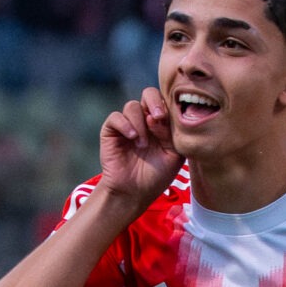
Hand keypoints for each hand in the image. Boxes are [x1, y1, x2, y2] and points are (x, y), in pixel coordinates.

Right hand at [98, 86, 183, 211]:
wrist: (135, 192)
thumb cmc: (157, 175)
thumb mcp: (173, 155)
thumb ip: (171, 133)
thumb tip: (157, 116)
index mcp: (162, 123)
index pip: (166, 101)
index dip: (168, 106)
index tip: (169, 120)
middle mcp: (145, 120)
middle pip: (148, 94)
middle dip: (154, 102)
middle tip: (158, 117)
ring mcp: (128, 124)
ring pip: (132, 106)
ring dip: (140, 123)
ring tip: (143, 144)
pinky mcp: (111, 131)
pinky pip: (116, 117)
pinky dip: (125, 124)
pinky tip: (132, 138)